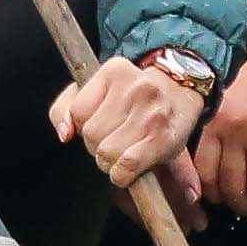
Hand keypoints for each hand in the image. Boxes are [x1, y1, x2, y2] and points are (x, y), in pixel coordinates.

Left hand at [54, 48, 206, 186]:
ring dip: (110, 162)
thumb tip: (64, 133)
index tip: (102, 123)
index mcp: (113, 70)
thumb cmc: (134, 94)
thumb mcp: (98, 88)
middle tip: (115, 139)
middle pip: (91, 135)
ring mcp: (151, 113)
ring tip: (124, 151)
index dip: (84, 126)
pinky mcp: (164, 139)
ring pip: (106, 153)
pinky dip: (122, 175)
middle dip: (97, 145)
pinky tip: (127, 170)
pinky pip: (126, 166)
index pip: (77, 112)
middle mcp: (134, 87)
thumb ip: (66, 107)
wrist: (182, 90)